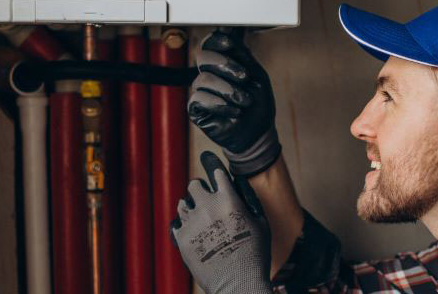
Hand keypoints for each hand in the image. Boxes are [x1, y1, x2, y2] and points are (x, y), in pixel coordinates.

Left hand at [171, 151, 271, 293]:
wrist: (237, 283)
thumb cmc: (255, 254)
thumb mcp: (261, 223)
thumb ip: (248, 200)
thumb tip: (237, 184)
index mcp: (229, 198)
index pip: (215, 170)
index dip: (212, 162)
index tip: (207, 157)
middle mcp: (207, 205)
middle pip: (194, 184)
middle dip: (200, 190)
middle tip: (207, 199)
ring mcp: (192, 221)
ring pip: (183, 203)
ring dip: (191, 207)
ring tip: (200, 219)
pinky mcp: (181, 238)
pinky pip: (177, 223)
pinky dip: (184, 226)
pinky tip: (193, 232)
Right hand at [188, 27, 280, 175]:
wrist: (257, 134)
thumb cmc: (258, 105)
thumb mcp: (257, 77)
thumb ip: (243, 56)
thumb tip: (228, 32)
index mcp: (224, 63)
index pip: (211, 43)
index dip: (217, 40)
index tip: (230, 44)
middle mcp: (210, 74)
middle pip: (202, 56)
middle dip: (225, 64)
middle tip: (244, 77)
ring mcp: (202, 91)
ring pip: (203, 79)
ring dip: (228, 89)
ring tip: (244, 101)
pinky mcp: (197, 109)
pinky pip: (199, 99)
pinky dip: (219, 104)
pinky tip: (234, 111)